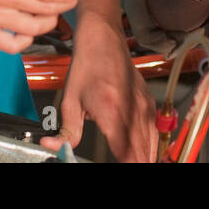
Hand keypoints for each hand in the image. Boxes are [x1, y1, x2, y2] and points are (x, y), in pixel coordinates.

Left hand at [39, 13, 156, 161]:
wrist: (104, 38)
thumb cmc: (88, 65)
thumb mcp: (70, 100)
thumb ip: (66, 131)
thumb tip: (52, 147)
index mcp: (112, 112)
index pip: (126, 154)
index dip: (125, 166)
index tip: (118, 169)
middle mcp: (132, 110)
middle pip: (142, 153)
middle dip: (136, 164)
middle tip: (126, 166)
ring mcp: (144, 106)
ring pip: (152, 145)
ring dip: (145, 159)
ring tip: (137, 164)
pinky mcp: (148, 102)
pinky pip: (155, 131)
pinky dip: (151, 147)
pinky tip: (145, 155)